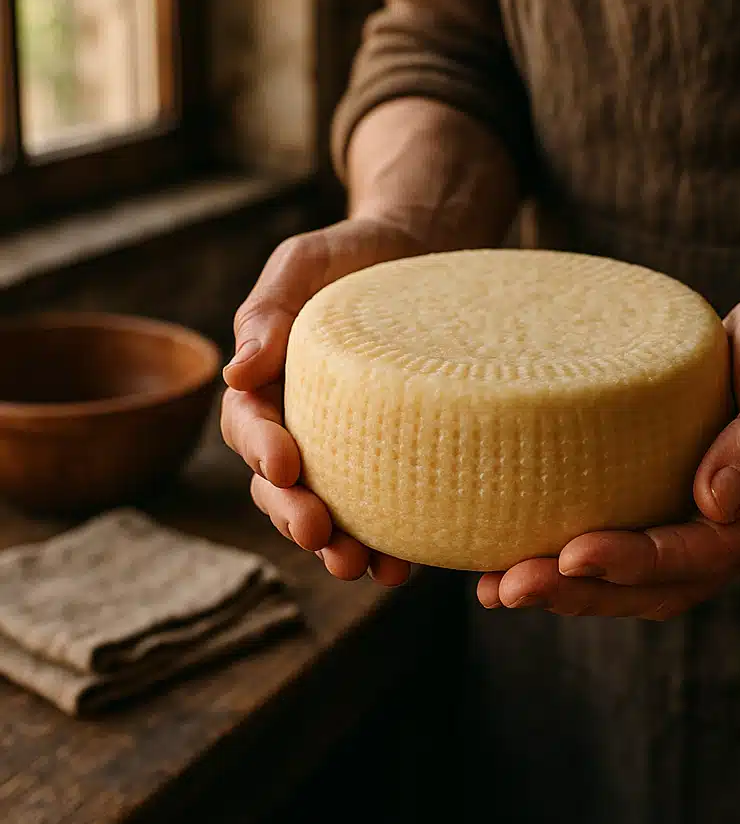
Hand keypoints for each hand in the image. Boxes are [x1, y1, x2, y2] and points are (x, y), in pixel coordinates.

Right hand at [221, 215, 425, 585]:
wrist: (421, 255)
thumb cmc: (354, 255)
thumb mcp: (305, 263)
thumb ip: (267, 310)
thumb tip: (235, 372)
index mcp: (268, 381)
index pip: (248, 424)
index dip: (259, 449)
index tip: (284, 467)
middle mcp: (301, 422)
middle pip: (278, 483)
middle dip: (291, 513)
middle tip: (318, 534)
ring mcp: (345, 445)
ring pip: (325, 507)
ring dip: (334, 544)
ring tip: (360, 567)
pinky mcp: (391, 457)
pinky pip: (381, 507)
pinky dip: (388, 541)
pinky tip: (405, 565)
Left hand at [476, 282, 739, 617]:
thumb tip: (714, 503)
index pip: (708, 551)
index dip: (639, 560)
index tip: (572, 556)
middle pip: (666, 583)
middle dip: (586, 591)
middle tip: (509, 587)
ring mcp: (718, 523)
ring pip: (645, 581)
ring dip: (574, 590)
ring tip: (498, 587)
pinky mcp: (685, 503)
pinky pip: (636, 547)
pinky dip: (584, 563)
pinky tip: (527, 557)